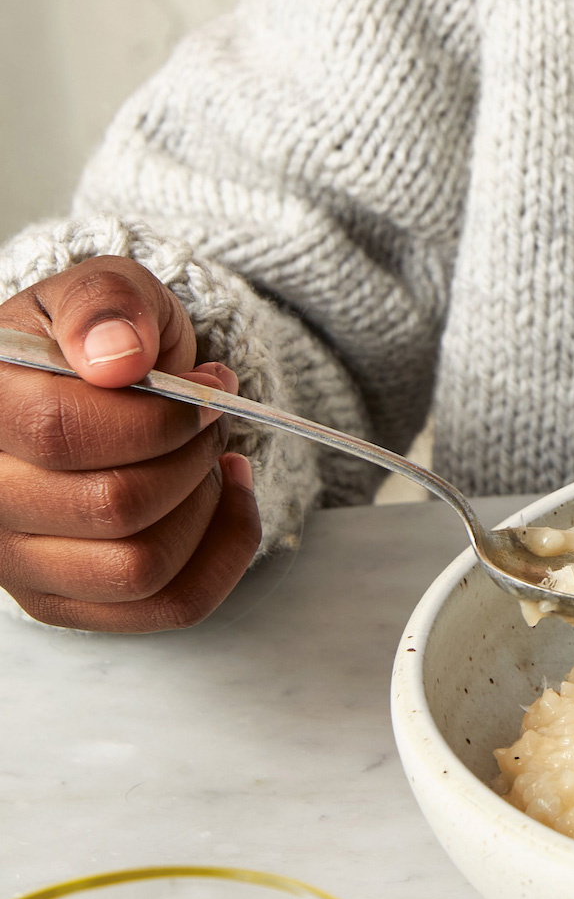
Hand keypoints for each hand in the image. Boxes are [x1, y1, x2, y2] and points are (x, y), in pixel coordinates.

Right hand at [0, 256, 260, 630]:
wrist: (105, 386)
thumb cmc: (102, 342)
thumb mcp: (107, 293)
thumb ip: (107, 306)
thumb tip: (118, 357)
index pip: (63, 432)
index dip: (159, 416)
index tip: (207, 391)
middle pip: (113, 506)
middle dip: (190, 455)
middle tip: (210, 419)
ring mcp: (17, 561)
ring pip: (141, 566)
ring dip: (204, 505)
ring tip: (206, 457)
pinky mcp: (64, 601)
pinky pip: (169, 605)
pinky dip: (224, 551)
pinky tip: (227, 495)